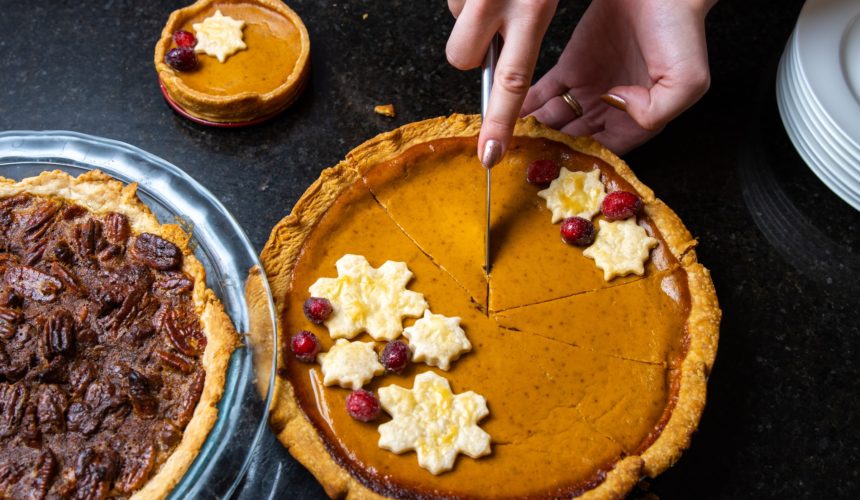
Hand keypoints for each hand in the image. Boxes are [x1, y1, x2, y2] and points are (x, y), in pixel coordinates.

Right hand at [446, 0, 558, 166]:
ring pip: (456, 26)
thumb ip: (541, 22)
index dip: (498, 123)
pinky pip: (453, 2)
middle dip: (472, 51)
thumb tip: (519, 59)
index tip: (489, 155)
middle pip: (463, 59)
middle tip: (495, 26)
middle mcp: (496, 1)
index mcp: (534, 8)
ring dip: (472, 13)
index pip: (512, 81)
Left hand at [522, 0, 714, 153]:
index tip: (561, 166)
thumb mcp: (688, 81)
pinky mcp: (571, 65)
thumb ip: (656, 110)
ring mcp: (589, 87)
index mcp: (639, 118)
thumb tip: (618, 108)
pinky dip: (527, 105)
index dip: (583, 161)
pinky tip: (513, 116)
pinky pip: (544, 92)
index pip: (605, 152)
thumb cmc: (681, 29)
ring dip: (536, 132)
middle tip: (528, 161)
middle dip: (552, 150)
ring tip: (516, 142)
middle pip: (574, 140)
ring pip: (555, 120)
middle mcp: (611, 108)